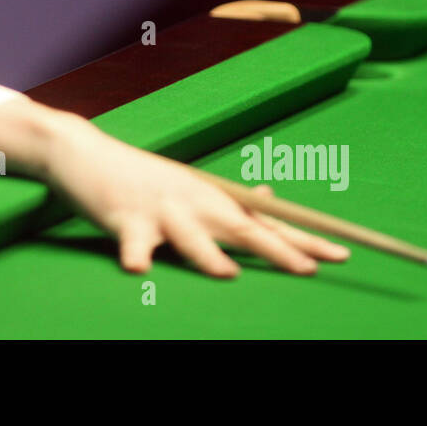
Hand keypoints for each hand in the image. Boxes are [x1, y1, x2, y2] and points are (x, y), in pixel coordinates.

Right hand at [0, 98, 349, 277]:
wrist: (82, 151)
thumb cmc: (139, 175)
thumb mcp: (188, 184)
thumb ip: (229, 199)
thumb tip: (272, 196)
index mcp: (210, 198)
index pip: (266, 222)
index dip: (305, 237)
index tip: (344, 253)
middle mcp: (192, 201)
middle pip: (240, 228)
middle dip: (276, 249)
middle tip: (311, 268)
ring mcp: (157, 209)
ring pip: (187, 235)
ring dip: (207, 255)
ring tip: (229, 274)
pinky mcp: (121, 217)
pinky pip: (129, 241)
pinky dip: (133, 255)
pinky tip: (138, 270)